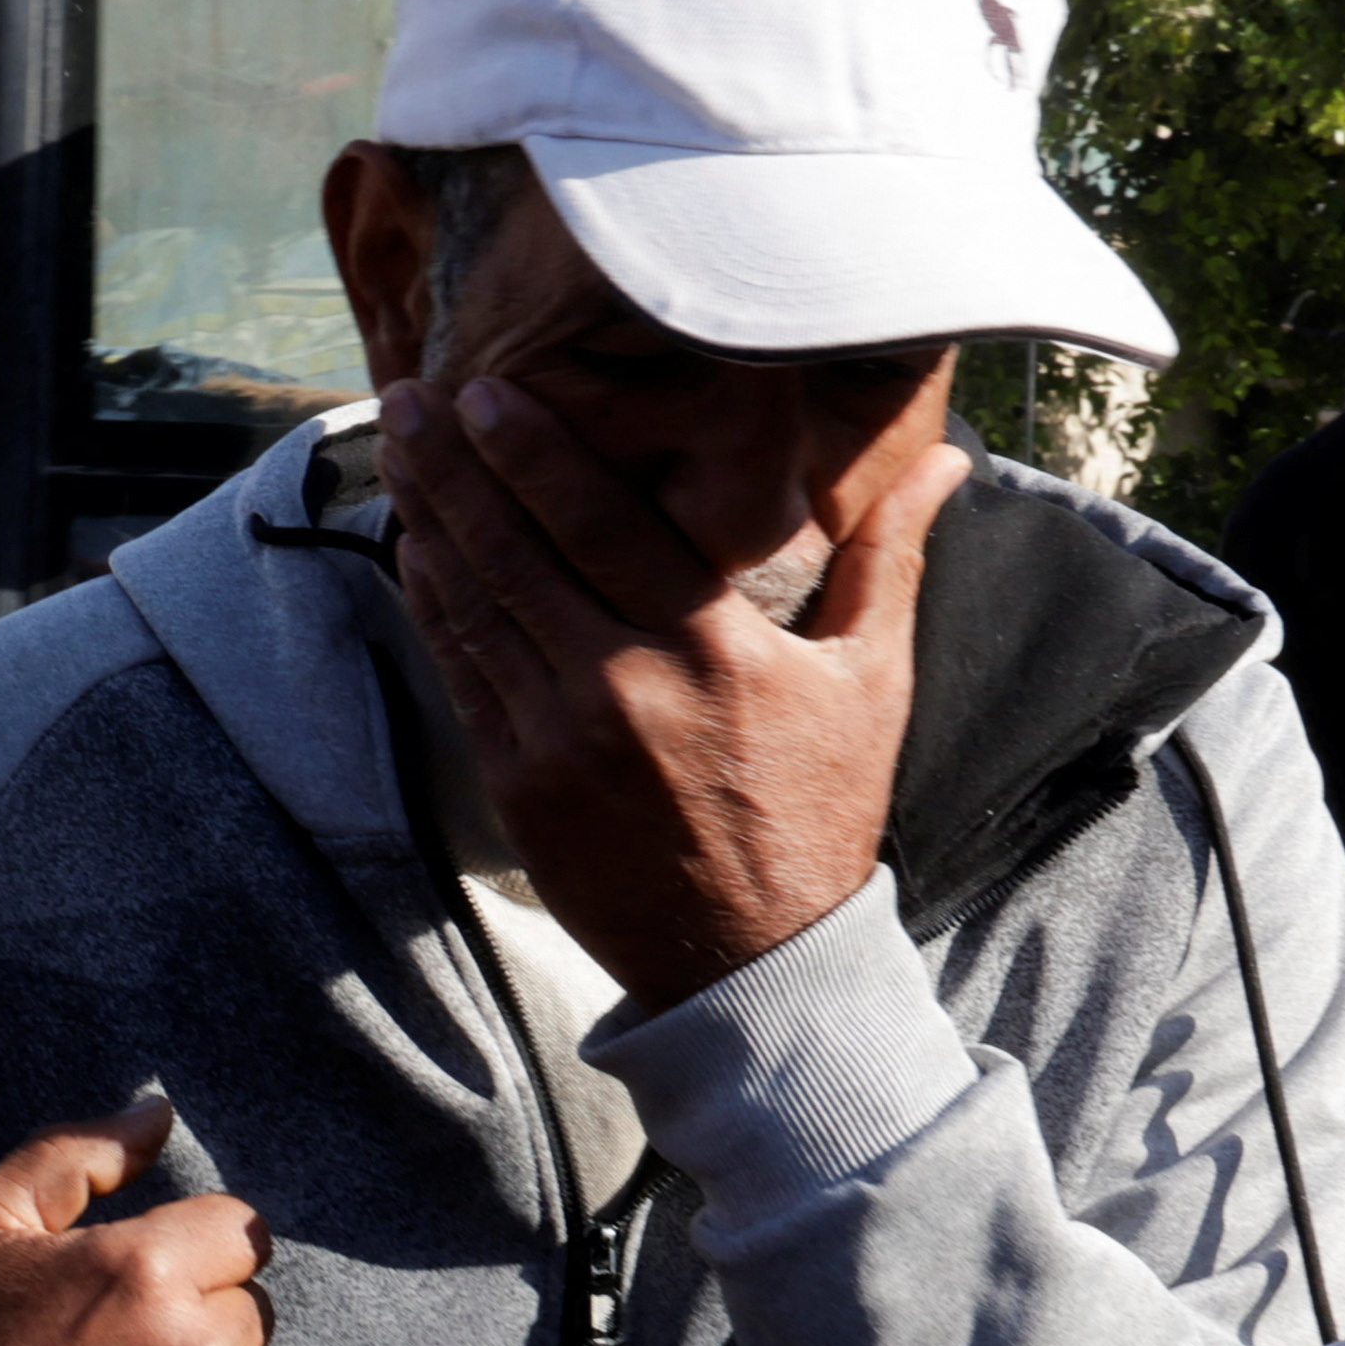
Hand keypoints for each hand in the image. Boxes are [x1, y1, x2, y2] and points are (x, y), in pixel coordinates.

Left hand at [382, 375, 969, 1006]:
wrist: (755, 954)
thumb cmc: (819, 806)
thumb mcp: (873, 678)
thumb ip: (890, 557)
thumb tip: (946, 458)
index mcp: (711, 646)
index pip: (604, 522)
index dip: (537, 453)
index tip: (488, 392)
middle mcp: (625, 684)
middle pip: (519, 550)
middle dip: (458, 468)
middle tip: (411, 395)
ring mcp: (560, 737)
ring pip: (477, 607)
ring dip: (431, 523)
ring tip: (399, 453)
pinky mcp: (519, 784)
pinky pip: (464, 675)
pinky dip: (433, 610)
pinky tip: (414, 552)